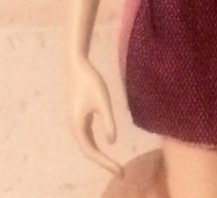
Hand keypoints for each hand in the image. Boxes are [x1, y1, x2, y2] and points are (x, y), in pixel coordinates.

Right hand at [68, 56, 121, 174]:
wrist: (77, 65)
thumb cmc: (91, 81)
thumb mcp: (103, 101)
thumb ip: (108, 121)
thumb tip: (112, 141)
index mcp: (78, 126)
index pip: (92, 152)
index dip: (105, 163)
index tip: (119, 171)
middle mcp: (74, 128)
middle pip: (89, 152)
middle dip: (104, 163)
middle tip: (120, 172)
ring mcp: (76, 122)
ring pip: (87, 145)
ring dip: (99, 155)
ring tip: (113, 164)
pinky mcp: (79, 116)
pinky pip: (87, 136)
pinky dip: (96, 144)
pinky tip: (106, 144)